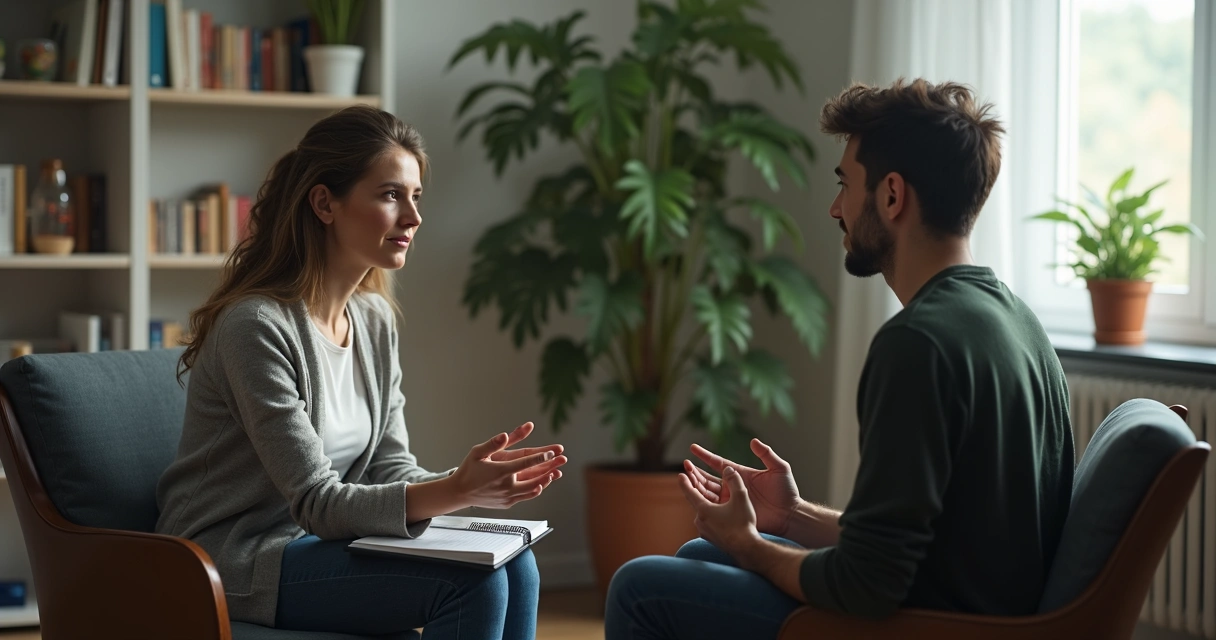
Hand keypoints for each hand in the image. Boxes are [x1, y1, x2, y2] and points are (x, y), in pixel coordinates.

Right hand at [450, 422, 566, 508]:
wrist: (460, 492)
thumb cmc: (469, 470)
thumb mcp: (478, 452)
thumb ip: (493, 444)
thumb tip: (505, 434)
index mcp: (500, 471)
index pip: (525, 463)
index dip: (540, 457)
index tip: (552, 451)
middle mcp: (506, 485)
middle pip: (535, 477)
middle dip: (550, 468)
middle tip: (562, 460)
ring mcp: (508, 496)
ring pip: (533, 489)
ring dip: (546, 480)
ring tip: (556, 473)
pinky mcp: (508, 503)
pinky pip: (526, 497)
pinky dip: (536, 490)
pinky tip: (543, 484)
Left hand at [679, 466, 761, 561]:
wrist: (746, 549)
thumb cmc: (742, 523)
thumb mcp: (741, 497)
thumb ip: (734, 480)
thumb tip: (728, 468)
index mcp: (703, 510)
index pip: (690, 492)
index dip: (685, 482)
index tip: (680, 474)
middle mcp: (700, 521)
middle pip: (695, 502)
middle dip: (695, 489)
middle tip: (692, 479)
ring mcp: (704, 531)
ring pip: (702, 513)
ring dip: (704, 503)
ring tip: (708, 496)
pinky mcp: (711, 538)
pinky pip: (708, 522)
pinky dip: (710, 514)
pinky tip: (718, 513)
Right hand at [684, 438, 799, 536]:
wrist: (790, 515)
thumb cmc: (786, 491)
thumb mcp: (779, 468)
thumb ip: (767, 454)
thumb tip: (753, 441)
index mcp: (740, 474)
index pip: (718, 463)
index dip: (705, 456)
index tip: (692, 448)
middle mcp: (733, 486)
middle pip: (709, 477)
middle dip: (695, 472)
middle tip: (684, 465)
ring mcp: (732, 500)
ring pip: (708, 492)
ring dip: (696, 485)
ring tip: (685, 479)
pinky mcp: (733, 513)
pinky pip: (714, 507)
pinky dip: (702, 502)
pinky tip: (693, 497)